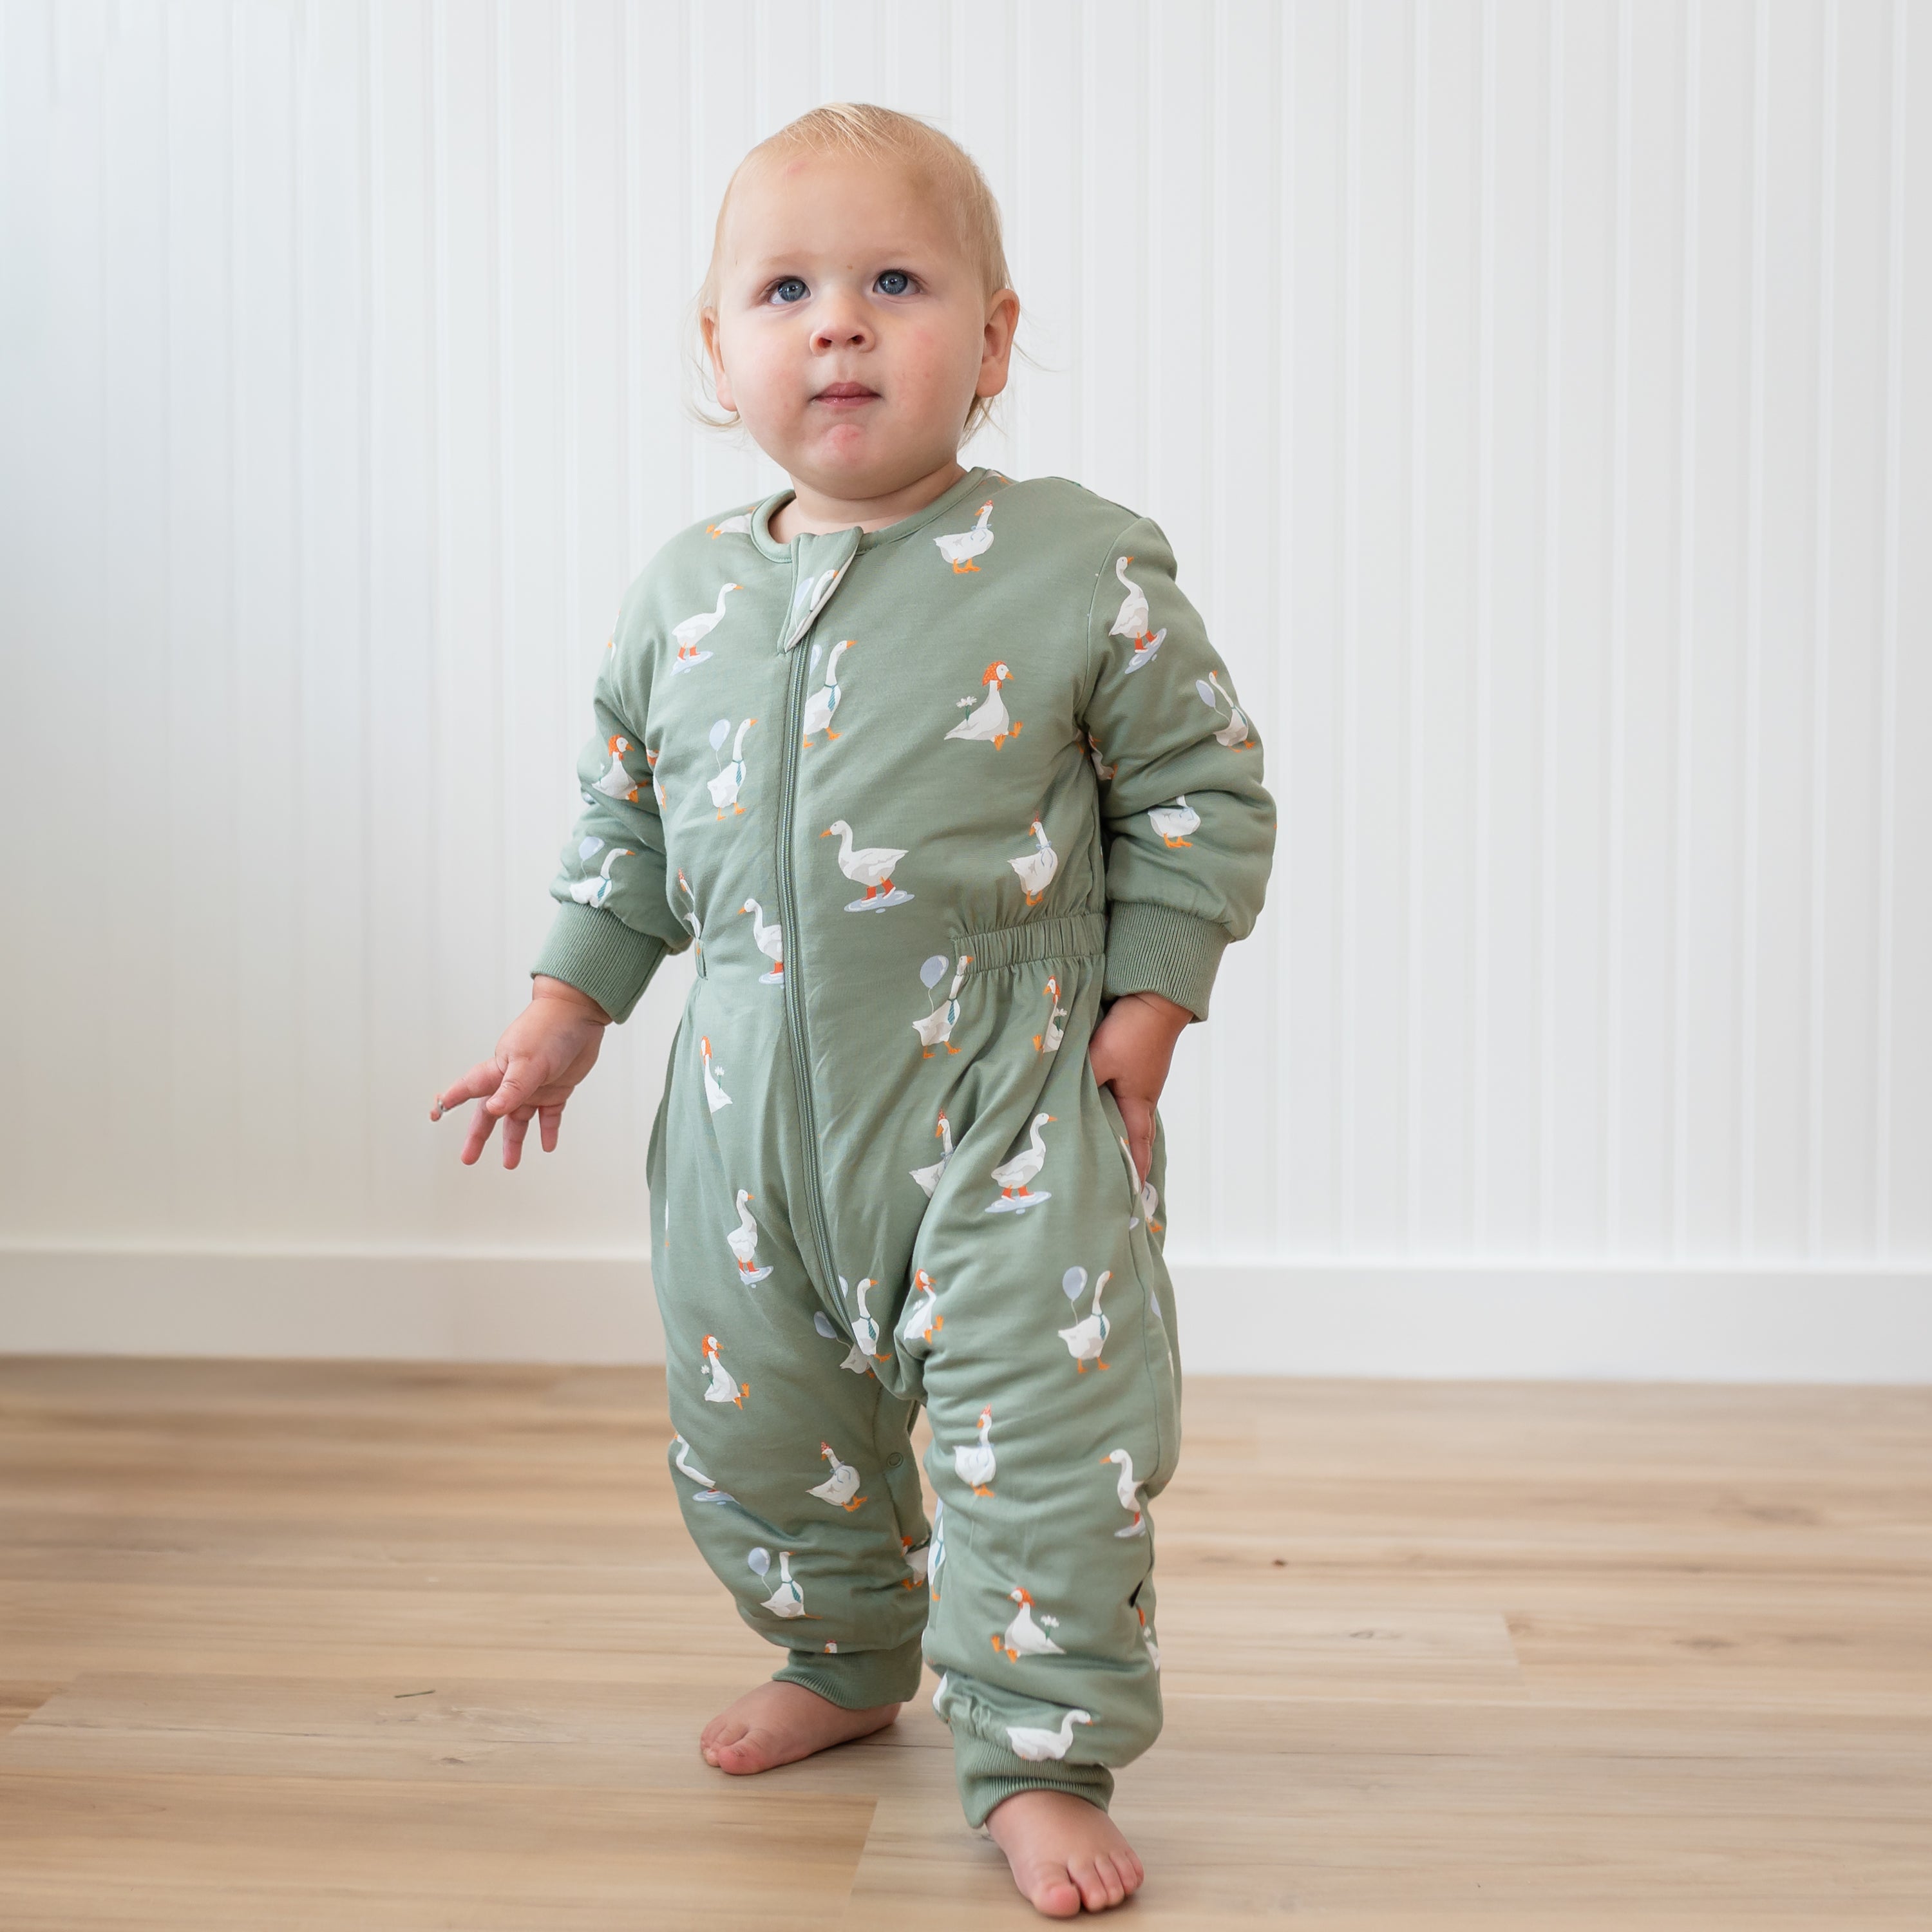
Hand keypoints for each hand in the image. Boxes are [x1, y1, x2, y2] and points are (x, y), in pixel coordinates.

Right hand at [431, 976, 611, 1167]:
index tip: (435, 1114)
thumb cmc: (548, 1029)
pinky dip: (548, 1130)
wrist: (580, 1013)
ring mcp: (535, 1086)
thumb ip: (512, 1088)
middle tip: (468, 1158)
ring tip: (510, 1164)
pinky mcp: (557, 1089)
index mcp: (499, 1070)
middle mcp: (513, 1081)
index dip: (451, 1100)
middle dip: (479, 1135)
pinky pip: (550, 1115)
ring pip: (520, 1119)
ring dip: (514, 1141)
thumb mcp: (528, 1061)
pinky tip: (547, 1146)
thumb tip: (494, 1111)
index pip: (469, 1088)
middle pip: (492, 1113)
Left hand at [1087, 989, 1190, 1186]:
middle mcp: (1141, 1099)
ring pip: (1126, 1118)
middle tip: (1112, 1183)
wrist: (1153, 998)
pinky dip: (1110, 1111)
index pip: (1137, 1150)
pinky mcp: (1132, 1067)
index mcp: (1138, 1106)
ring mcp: (1138, 1083)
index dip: (1133, 1175)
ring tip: (1100, 1154)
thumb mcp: (1099, 1060)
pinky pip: (1120, 1098)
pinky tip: (1096, 1111)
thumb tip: (1057, 1105)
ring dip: (1117, 1136)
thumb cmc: (1132, 1032)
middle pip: (1135, 1139)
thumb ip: (1078, 1083)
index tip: (1128, 1200)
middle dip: (1126, 1161)